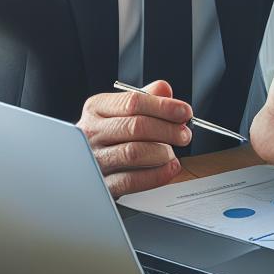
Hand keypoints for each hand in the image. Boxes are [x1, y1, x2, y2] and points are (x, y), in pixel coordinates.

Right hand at [77, 79, 191, 197]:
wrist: (88, 167)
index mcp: (97, 108)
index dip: (164, 106)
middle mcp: (91, 132)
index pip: (133, 101)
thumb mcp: (123, 111)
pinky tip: (169, 168)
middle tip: (185, 135)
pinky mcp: (101, 184)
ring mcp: (94, 158)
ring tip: (172, 153)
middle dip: (168, 130)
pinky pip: (131, 180)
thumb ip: (146, 98)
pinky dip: (157, 174)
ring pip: (133, 152)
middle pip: (135, 126)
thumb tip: (164, 89)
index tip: (185, 112)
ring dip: (162, 152)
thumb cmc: (112, 135)